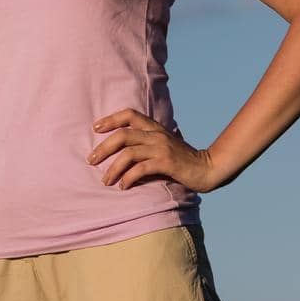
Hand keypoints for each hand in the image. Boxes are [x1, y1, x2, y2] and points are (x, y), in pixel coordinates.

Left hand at [89, 109, 224, 192]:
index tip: (95, 128)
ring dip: (113, 168)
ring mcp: (162, 148)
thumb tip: (120, 151)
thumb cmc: (182, 160)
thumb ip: (146, 143)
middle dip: (103, 148)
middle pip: (122, 135)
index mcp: (155, 128)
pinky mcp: (167, 163)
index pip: (130, 114)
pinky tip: (123, 186)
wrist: (209, 169)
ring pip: (128, 153)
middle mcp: (156, 135)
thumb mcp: (163, 146)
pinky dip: (129, 178)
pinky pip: (141, 169)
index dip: (111, 119)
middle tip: (90, 160)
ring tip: (105, 180)